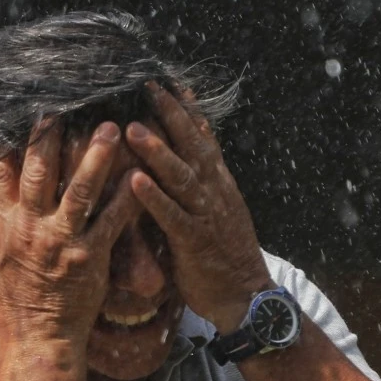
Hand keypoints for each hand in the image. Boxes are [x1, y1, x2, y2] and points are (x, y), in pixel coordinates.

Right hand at [0, 120, 138, 348]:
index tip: (18, 113)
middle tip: (64, 103)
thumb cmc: (9, 304)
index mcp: (2, 225)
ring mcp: (62, 241)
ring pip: (80, 189)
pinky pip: (111, 221)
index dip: (8, 140)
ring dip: (96, 155)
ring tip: (111, 127)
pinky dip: (125, 197)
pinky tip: (138, 174)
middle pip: (39, 170)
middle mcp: (30, 228)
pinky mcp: (91, 257)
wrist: (38, 340)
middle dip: (51, 134)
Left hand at [125, 84, 272, 331]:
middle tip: (149, 87)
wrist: (247, 297)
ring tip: (134, 128)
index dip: (188, 111)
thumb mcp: (218, 212)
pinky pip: (173, 215)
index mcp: (219, 185)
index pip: (204, 139)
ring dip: (158, 151)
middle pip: (193, 146)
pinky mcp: (195, 241)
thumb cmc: (225, 256)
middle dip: (171, 115)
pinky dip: (154, 197)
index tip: (171, 83)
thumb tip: (189, 159)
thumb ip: (202, 185)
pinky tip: (135, 180)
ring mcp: (206, 216)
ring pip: (182, 176)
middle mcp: (214, 193)